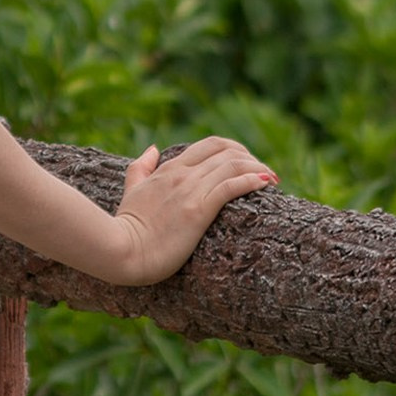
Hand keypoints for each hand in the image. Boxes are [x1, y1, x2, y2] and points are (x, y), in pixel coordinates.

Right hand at [103, 135, 275, 285]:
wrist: (121, 250)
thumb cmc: (127, 225)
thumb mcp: (132, 189)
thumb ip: (141, 167)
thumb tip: (153, 149)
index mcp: (170, 168)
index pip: (210, 145)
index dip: (235, 149)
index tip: (248, 162)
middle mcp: (182, 174)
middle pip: (227, 151)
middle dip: (251, 158)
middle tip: (265, 173)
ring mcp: (190, 191)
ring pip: (232, 166)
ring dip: (258, 168)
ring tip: (273, 179)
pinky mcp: (197, 211)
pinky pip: (230, 187)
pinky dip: (251, 181)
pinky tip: (265, 184)